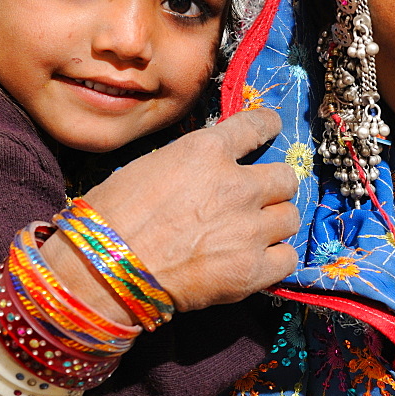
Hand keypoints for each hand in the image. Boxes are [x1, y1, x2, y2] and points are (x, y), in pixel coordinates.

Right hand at [44, 109, 299, 318]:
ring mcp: (249, 229)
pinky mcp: (252, 270)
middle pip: (286, 178)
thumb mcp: (150, 166)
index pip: (256, 125)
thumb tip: (211, 172)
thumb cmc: (112, 217)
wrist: (104, 270)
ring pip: (290, 218)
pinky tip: (257, 262)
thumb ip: (193, 164)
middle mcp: (237, 185)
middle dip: (274, 187)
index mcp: (207, 151)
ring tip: (256, 235)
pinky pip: (287, 259)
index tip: (272, 127)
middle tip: (259, 199)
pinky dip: (275, 260)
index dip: (268, 126)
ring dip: (275, 224)